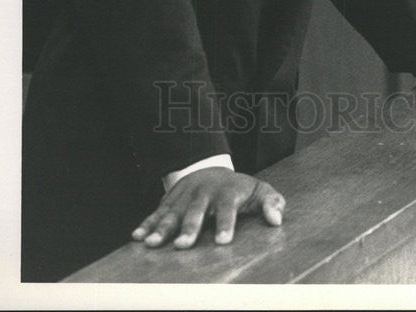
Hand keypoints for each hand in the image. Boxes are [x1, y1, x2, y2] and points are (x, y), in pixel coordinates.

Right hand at [131, 168, 284, 249]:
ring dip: (162, 227)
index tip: (223, 241)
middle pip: (197, 210)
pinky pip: (157, 212)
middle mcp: (205, 192)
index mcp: (228, 192)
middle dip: (189, 227)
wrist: (212, 170)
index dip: (226, 223)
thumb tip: (277, 219)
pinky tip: (138, 236)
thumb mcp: (260, 191)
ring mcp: (185, 196)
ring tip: (153, 244)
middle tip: (183, 245)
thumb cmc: (240, 189)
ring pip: (173, 212)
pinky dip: (146, 223)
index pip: (228, 207)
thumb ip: (271, 203)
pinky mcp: (170, 200)